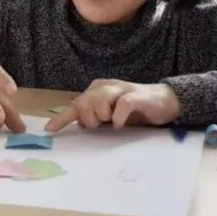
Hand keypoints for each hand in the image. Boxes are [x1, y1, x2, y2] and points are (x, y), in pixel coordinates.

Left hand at [45, 80, 180, 131]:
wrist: (166, 101)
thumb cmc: (135, 110)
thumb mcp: (111, 114)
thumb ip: (95, 115)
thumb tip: (79, 122)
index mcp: (98, 89)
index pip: (76, 103)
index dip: (62, 117)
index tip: (50, 129)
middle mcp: (107, 86)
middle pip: (84, 101)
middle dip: (88, 118)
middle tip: (99, 125)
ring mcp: (122, 89)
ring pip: (99, 100)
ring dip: (102, 116)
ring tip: (111, 122)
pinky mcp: (137, 96)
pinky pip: (122, 105)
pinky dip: (117, 117)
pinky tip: (119, 124)